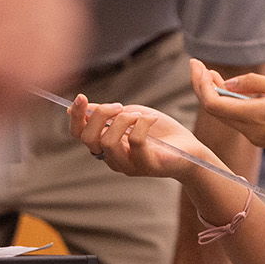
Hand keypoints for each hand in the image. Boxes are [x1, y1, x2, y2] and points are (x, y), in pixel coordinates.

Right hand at [68, 94, 213, 179]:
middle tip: (120, 105)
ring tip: (139, 115)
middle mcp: (113, 159)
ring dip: (123, 120)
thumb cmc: (159, 131)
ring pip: (108, 142)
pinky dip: (142, 123)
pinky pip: (135, 142)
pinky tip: (151, 118)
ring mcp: (128, 166)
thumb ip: (106, 114)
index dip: (76, 117)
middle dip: (101, 115)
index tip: (81, 97)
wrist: (189, 147)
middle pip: (89, 139)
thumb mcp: (129, 115)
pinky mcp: (147, 166)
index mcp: (106, 146)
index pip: (79, 135)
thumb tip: (75, 107)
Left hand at [189, 59, 264, 163]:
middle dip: (205, 88)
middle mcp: (251, 131)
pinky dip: (233, 106)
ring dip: (218, 97)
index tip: (197, 65)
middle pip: (216, 111)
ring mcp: (257, 138)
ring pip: (227, 116)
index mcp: (254, 117)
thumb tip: (228, 83)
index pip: (212, 104)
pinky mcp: (264, 139)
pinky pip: (241, 121)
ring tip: (216, 76)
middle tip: (202, 67)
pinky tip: (238, 93)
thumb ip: (254, 84)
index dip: (200, 84)